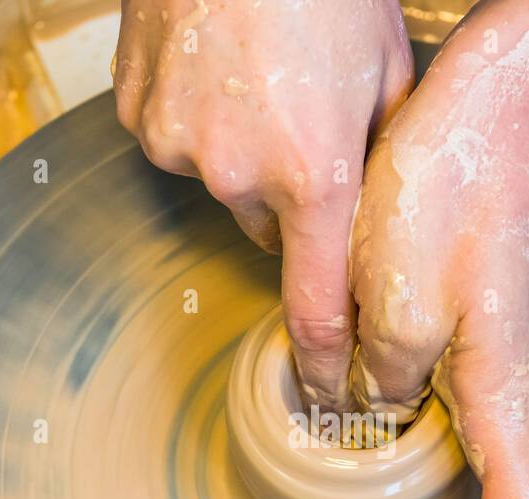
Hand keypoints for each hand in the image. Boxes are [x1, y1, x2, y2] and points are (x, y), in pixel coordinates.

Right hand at [113, 0, 413, 409]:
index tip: (331, 400)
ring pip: (224, 183)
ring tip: (263, 81)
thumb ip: (388, 155)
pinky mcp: (138, 118)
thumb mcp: (389, 69)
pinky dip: (201, 122)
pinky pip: (178, 143)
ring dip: (245, 153)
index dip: (326, 366)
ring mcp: (179, 147)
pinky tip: (219, 68)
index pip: (316, 311)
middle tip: (309, 128)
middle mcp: (239, 177)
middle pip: (272, 230)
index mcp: (315, 176)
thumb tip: (388, 212)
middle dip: (294, 200)